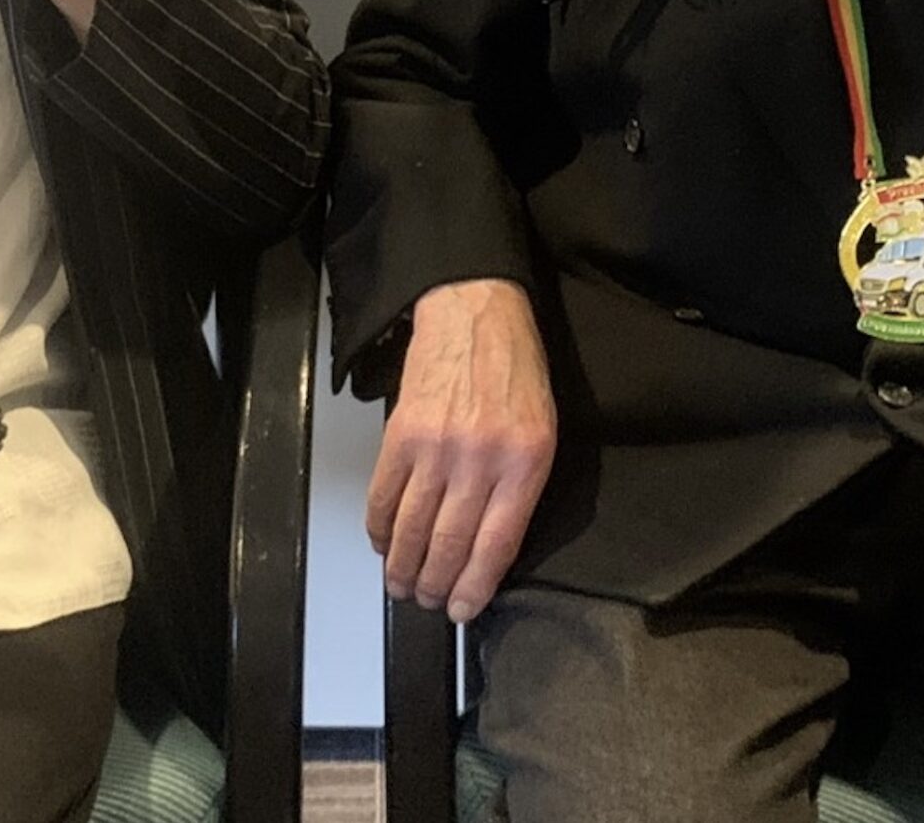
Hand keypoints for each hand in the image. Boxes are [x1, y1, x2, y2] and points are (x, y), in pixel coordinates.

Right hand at [367, 278, 556, 624]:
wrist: (475, 313)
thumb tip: (490, 546)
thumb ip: (522, 488)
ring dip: (404, 565)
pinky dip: (380, 528)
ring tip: (402, 585)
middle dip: (436, 583)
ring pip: (413, 527)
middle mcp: (480, 458)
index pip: (497, 544)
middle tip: (429, 601)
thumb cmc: (515, 372)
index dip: (475, 586)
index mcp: (525, 462)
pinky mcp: (400, 433)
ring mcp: (436, 446)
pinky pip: (385, 495)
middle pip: (450, 543)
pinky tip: (383, 544)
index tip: (463, 609)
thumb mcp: (543, 432)